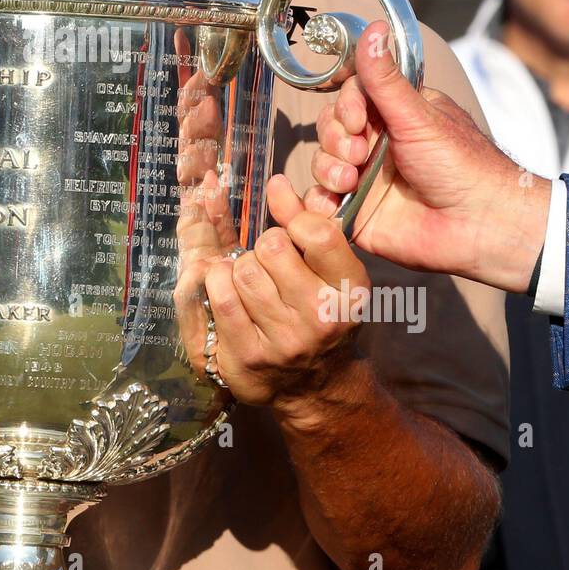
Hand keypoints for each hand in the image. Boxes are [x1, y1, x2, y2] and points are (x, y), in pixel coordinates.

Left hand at [192, 176, 369, 408]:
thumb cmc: (320, 314)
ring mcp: (285, 342)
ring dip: (240, 268)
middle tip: (269, 264)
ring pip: (242, 271)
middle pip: (271, 248)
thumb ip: (305, 223)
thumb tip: (276, 183)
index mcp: (350, 291)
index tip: (291, 232)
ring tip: (251, 281)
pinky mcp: (249, 357)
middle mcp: (322, 318)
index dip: (295, 222)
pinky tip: (229, 290)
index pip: (318, 233)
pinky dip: (218, 284)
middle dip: (264, 248)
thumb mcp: (330, 271)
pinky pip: (221, 298)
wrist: (317, 386)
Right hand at [304, 21, 550, 292]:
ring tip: (353, 181)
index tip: (359, 121)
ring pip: (321, 163)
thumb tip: (374, 27)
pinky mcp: (356, 212)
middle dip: (337, 140)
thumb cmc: (461, 164)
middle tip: (359, 154)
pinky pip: (321, 202)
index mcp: (394, 116)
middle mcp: (377, 145)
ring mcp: (365, 179)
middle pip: (329, 129)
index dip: (346, 108)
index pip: (348, 98)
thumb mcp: (418, 116)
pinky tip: (336, 201)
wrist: (479, 225)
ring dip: (329, 169)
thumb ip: (386, 77)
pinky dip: (320, 201)